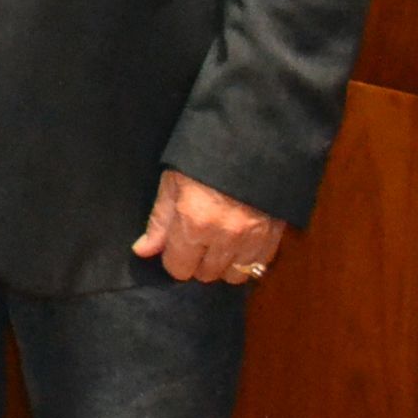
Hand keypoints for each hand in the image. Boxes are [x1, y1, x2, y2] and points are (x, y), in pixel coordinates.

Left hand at [132, 168, 286, 283]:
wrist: (253, 141)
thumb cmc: (204, 159)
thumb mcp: (173, 182)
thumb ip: (159, 221)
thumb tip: (143, 251)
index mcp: (195, 223)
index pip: (178, 268)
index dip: (173, 258)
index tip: (174, 245)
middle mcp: (224, 238)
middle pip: (205, 274)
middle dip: (196, 262)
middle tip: (196, 240)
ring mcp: (252, 240)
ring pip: (234, 276)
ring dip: (223, 264)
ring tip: (218, 243)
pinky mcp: (274, 237)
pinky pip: (259, 266)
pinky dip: (247, 260)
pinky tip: (239, 242)